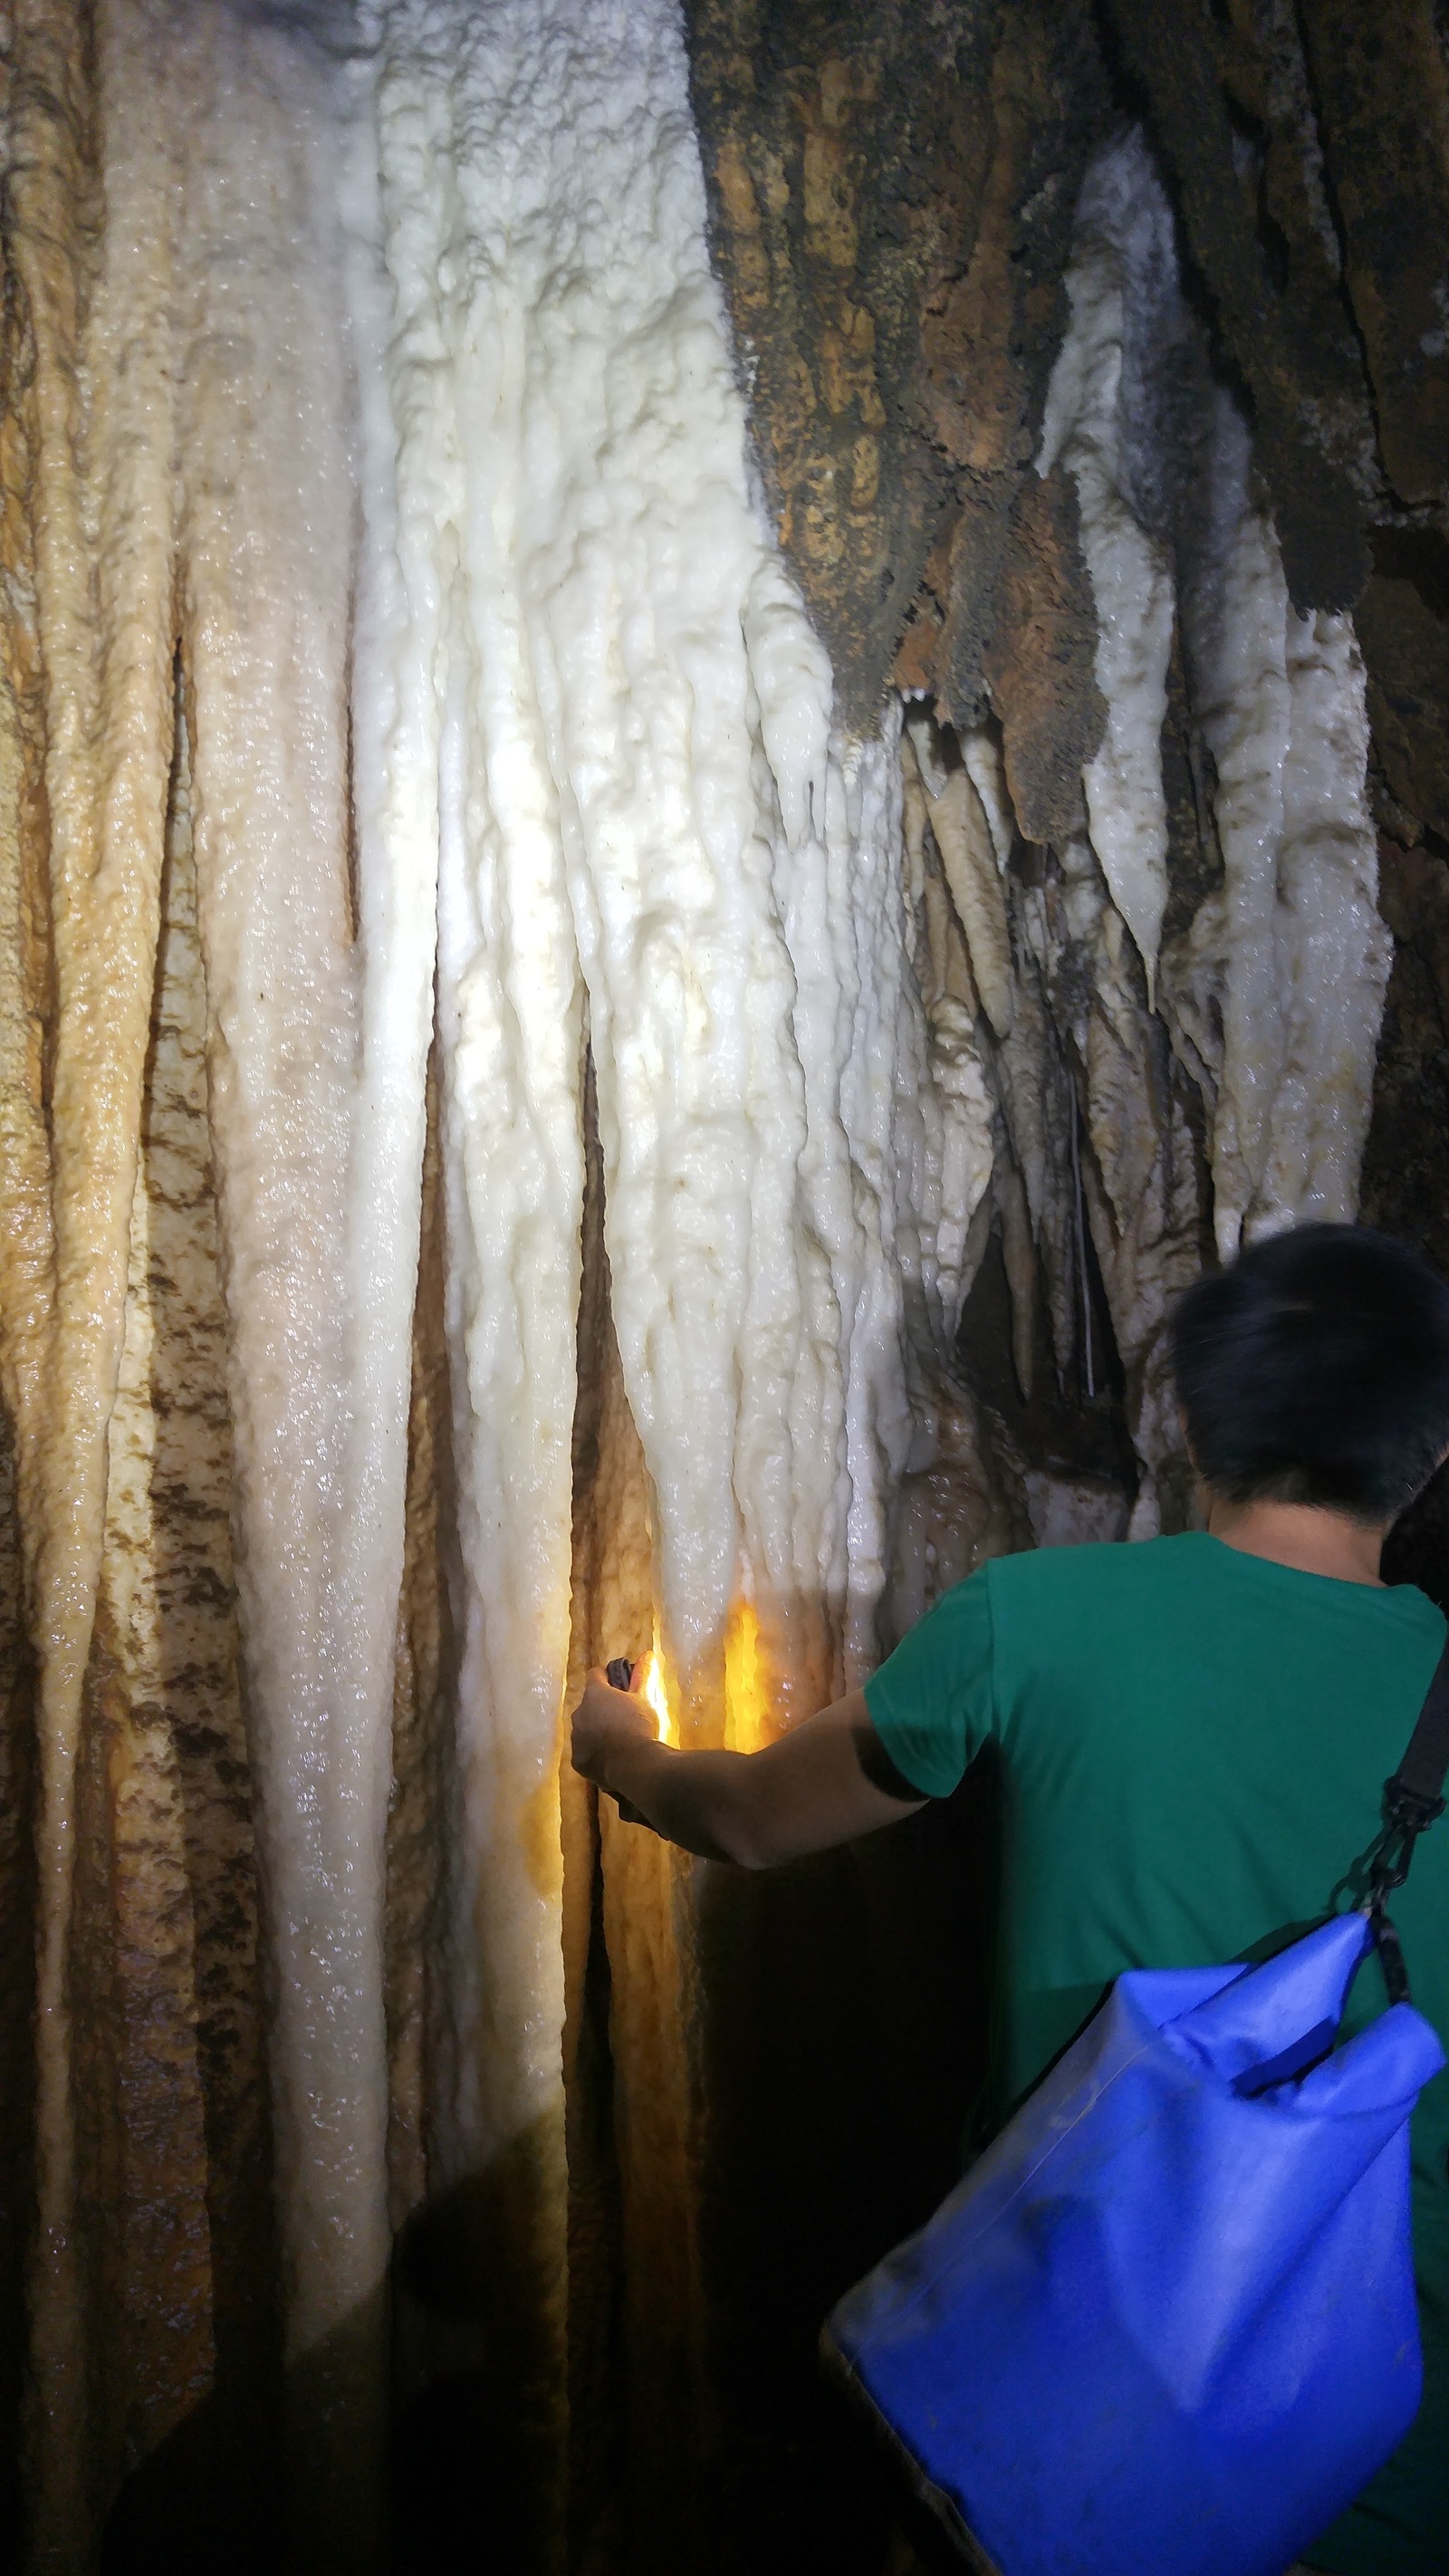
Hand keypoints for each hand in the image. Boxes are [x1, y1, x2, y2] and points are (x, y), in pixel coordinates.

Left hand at [571, 1665, 659, 1793]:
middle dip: (601, 1707)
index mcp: (595, 1694)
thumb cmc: (640, 1726)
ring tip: (618, 1739)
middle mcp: (579, 1713)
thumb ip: (643, 1675)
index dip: (607, 1676)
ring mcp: (576, 1738)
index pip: (595, 1674)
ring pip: (584, 1728)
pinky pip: (585, 1751)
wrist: (635, 1766)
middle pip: (588, 1704)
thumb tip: (647, 1654)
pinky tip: (612, 1757)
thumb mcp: (645, 1698)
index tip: (619, 1683)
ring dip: (596, 1729)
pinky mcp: (577, 1761)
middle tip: (622, 1715)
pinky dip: (594, 1752)